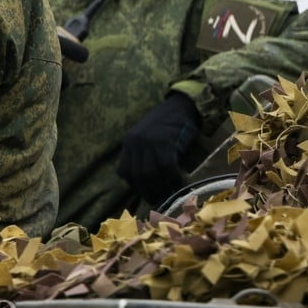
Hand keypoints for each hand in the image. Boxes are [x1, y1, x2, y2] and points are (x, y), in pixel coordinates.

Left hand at [117, 91, 202, 206]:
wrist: (181, 106)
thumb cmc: (167, 126)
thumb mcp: (148, 140)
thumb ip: (145, 157)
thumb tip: (150, 185)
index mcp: (128, 143)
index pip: (125, 172)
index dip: (136, 187)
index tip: (148, 195)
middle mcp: (135, 142)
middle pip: (138, 175)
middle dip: (149, 192)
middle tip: (161, 201)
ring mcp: (149, 142)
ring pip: (151, 174)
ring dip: (162, 188)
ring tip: (172, 195)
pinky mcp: (165, 142)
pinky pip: (167, 167)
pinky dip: (174, 179)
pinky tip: (182, 183)